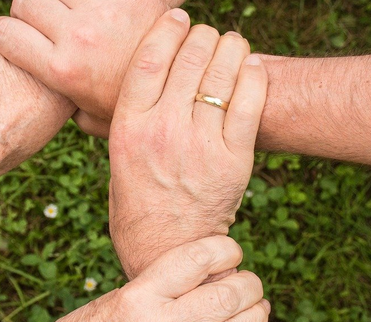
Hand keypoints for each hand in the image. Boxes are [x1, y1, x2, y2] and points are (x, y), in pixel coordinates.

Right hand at [0, 0, 183, 136]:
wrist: (186, 82)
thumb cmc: (134, 103)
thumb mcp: (91, 117)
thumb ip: (62, 107)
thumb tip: (44, 103)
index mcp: (62, 69)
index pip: (3, 33)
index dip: (4, 33)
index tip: (15, 37)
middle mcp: (77, 36)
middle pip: (25, 2)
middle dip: (29, 12)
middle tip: (46, 24)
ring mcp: (102, 9)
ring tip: (70, 13)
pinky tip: (95, 9)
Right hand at [34, 236, 269, 321]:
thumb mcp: (115, 297)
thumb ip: (156, 286)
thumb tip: (201, 272)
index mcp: (138, 296)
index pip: (196, 260)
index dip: (225, 249)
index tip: (231, 249)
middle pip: (224, 298)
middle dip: (249, 285)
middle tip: (250, 281)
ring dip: (255, 317)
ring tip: (258, 307)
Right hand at [107, 10, 267, 276]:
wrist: (167, 249)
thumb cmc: (136, 202)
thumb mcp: (116, 157)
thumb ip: (123, 118)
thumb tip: (129, 79)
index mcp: (128, 127)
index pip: (149, 58)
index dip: (167, 29)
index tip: (177, 17)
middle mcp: (163, 130)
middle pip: (189, 58)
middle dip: (202, 35)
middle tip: (206, 35)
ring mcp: (200, 144)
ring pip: (222, 73)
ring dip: (230, 48)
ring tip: (231, 45)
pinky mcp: (233, 159)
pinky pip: (250, 101)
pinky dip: (253, 75)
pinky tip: (250, 66)